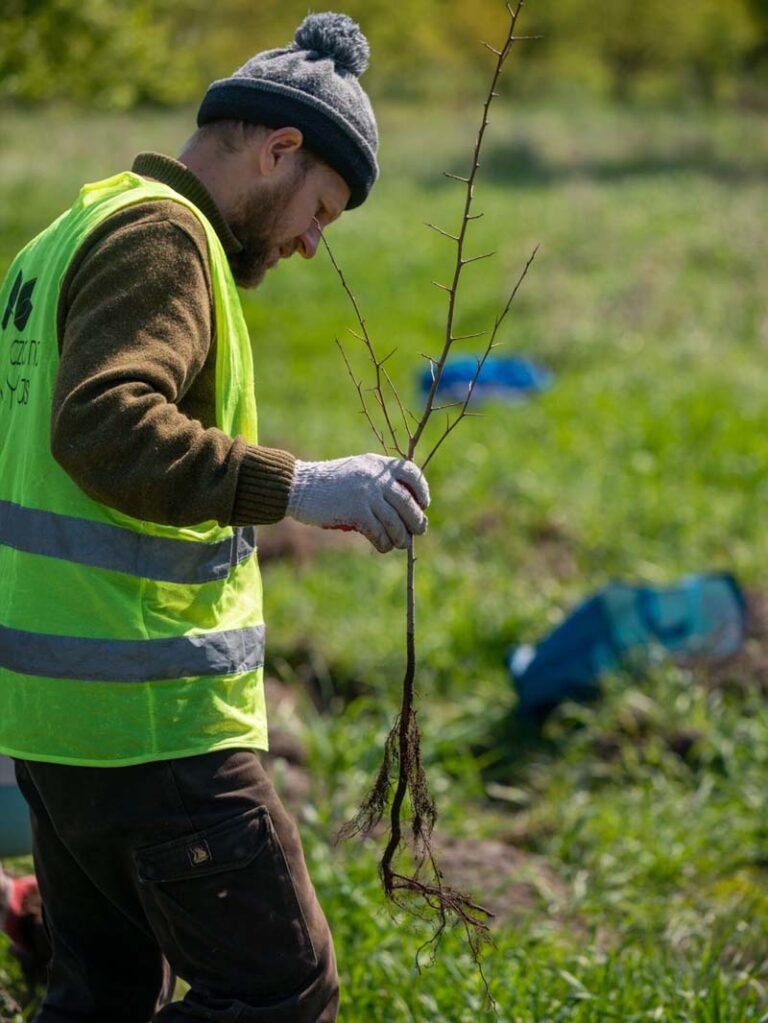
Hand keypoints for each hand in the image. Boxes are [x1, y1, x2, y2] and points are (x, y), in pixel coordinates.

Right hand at [287, 453, 429, 552]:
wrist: (299, 486)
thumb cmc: (328, 484)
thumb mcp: (357, 472)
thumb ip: (378, 482)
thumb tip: (404, 509)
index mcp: (377, 463)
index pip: (411, 472)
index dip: (422, 490)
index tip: (423, 504)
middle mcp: (375, 476)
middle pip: (407, 502)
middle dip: (416, 520)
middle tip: (418, 532)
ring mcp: (366, 493)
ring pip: (395, 521)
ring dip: (401, 537)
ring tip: (400, 544)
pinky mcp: (356, 510)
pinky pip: (378, 532)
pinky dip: (383, 543)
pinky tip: (382, 547)